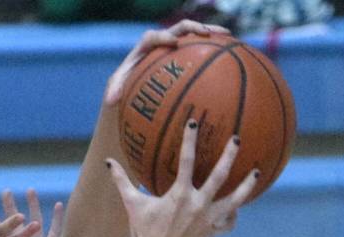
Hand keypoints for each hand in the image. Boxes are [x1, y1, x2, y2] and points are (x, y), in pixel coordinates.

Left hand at [105, 21, 229, 105]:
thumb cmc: (127, 82)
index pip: (154, 36)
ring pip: (195, 34)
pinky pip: (203, 47)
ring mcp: (177, 44)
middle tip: (205, 32)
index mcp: (146, 45)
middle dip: (192, 28)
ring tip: (227, 36)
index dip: (164, 37)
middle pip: (179, 28)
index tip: (173, 42)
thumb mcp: (120, 86)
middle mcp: (163, 40)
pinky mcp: (188, 51)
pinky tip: (233, 53)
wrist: (137, 77)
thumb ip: (115, 90)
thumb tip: (110, 100)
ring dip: (211, 32)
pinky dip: (216, 48)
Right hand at [106, 120, 256, 236]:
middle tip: (237, 139)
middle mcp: (198, 205)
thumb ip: (122, 181)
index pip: (186, 161)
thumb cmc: (142, 232)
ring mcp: (208, 220)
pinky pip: (228, 223)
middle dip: (229, 155)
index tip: (195, 123)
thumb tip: (108, 161)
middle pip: (220, 176)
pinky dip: (234, 216)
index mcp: (179, 195)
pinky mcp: (211, 233)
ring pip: (234, 200)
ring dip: (246, 186)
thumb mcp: (132, 205)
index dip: (190, 140)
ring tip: (255, 172)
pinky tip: (237, 207)